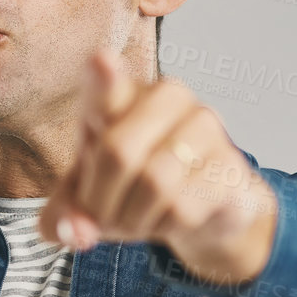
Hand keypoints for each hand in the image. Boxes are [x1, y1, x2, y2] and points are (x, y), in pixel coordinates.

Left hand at [38, 48, 277, 286]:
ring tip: (137, 219)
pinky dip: (165, 227)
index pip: (107, 80)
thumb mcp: (85, 198)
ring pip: (154, 182)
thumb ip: (66, 215)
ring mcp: (204, 125)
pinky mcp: (231, 163)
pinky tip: (169, 219)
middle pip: (117, 151)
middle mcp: (166, 96)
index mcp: (118, 93)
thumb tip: (74, 233)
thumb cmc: (132, 186)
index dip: (104, 77)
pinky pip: (184, 206)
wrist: (199, 208)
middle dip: (101, 201)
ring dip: (134, 218)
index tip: (101, 63)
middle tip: (104, 218)